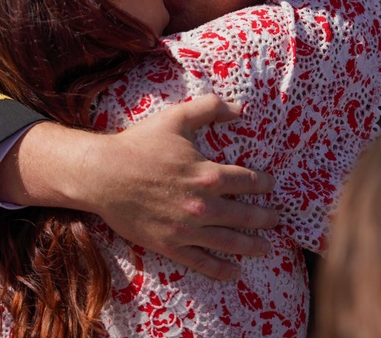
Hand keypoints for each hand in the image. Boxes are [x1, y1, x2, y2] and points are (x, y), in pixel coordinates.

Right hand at [1, 95, 278, 280]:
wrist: (103, 175)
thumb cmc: (139, 145)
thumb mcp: (176, 118)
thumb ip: (210, 108)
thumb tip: (241, 107)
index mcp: (208, 175)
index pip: (247, 182)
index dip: (263, 184)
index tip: (270, 185)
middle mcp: (203, 206)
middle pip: (245, 216)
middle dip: (265, 218)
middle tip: (277, 219)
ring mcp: (187, 230)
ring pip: (229, 243)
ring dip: (252, 246)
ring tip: (266, 247)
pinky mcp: (170, 245)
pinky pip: (202, 262)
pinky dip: (221, 270)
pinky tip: (235, 273)